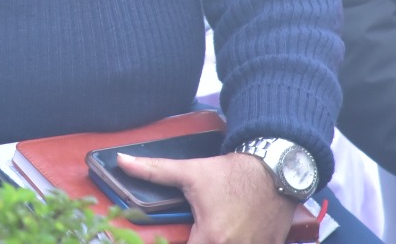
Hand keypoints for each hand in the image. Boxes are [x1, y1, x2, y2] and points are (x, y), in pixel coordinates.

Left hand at [119, 151, 295, 243]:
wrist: (274, 169)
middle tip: (194, 231)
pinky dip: (239, 242)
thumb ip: (153, 171)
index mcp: (212, 237)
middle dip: (198, 241)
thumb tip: (121, 161)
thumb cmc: (231, 173)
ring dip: (220, 241)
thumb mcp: (190, 172)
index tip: (177, 237)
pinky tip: (234, 232)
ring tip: (213, 229)